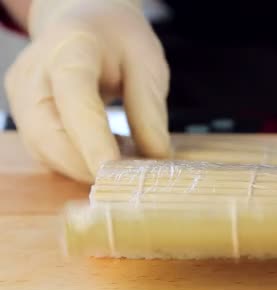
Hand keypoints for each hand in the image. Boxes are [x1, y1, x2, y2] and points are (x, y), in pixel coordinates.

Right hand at [4, 0, 170, 182]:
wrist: (86, 24)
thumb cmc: (119, 41)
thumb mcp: (147, 64)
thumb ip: (149, 110)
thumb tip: (156, 159)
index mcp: (70, 49)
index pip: (75, 98)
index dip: (91, 138)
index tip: (112, 170)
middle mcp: (34, 73)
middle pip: (48, 133)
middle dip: (87, 165)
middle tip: (129, 180)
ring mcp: (22, 95)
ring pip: (44, 149)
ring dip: (83, 167)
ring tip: (125, 162)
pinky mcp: (22, 115)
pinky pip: (46, 151)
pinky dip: (76, 162)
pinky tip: (107, 155)